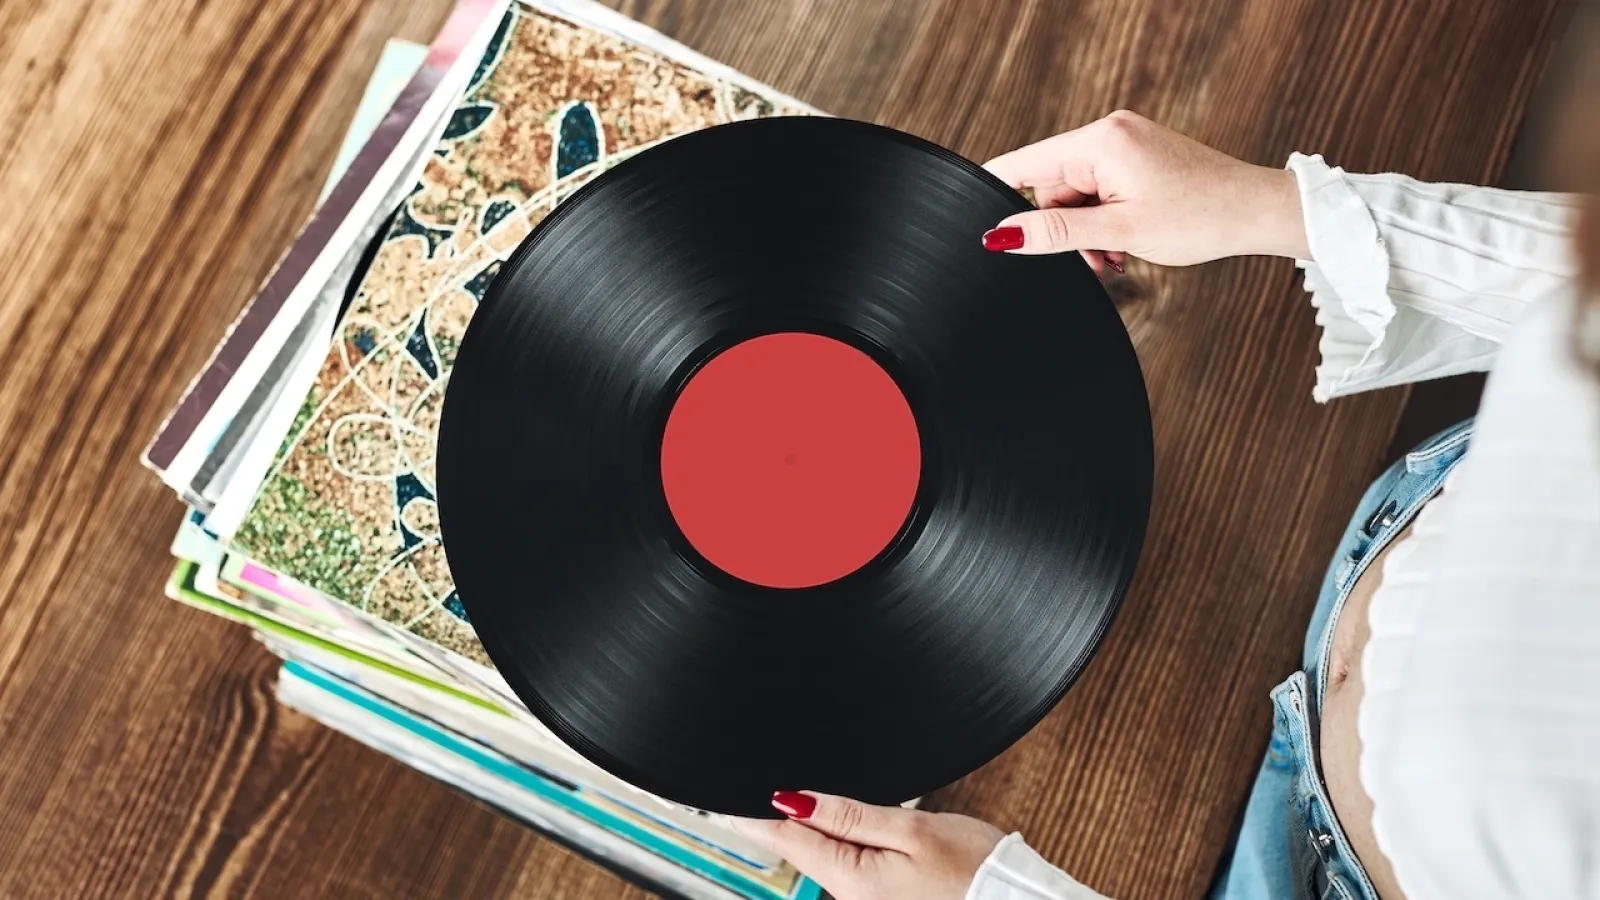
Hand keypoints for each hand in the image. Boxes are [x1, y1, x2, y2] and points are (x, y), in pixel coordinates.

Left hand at [730, 791, 1003, 899]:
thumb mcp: (911, 830)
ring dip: (831, 828)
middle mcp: (850, 899)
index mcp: (851, 879)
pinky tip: (867, 828)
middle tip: (787, 781)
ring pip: (831, 855)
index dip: (755, 813)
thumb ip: (849, 815)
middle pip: (807, 846)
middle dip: (800, 815)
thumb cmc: (975, 871)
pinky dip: (850, 843)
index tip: (725, 796)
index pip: (787, 838)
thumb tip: (792, 800)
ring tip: (855, 806)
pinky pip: (852, 867)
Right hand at [980, 110, 1308, 271]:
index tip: (978, 227)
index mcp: (1100, 141)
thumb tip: (1003, 236)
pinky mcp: (1138, 155)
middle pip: (1052, 186)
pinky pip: (1101, 189)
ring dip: (1088, 230)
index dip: (997, 196)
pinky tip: (1125, 240)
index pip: (1023, 165)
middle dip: (1065, 228)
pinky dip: (1105, 219)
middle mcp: (1110, 132)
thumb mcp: (1120, 232)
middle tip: (1096, 259)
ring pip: (1077, 193)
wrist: (1256, 212)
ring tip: (1116, 254)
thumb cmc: (1201, 217)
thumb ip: (1056, 233)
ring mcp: (1126, 142)